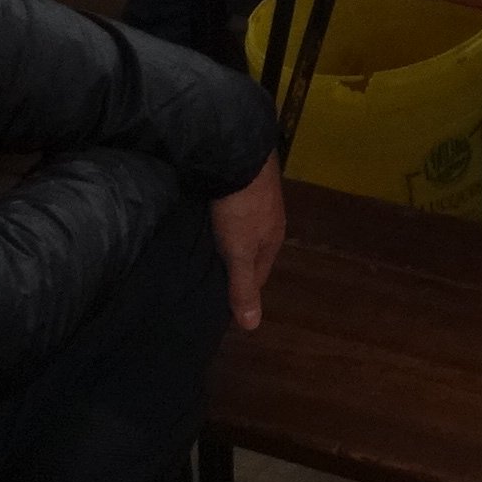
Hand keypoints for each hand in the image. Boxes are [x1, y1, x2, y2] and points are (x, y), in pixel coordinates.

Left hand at [211, 158, 286, 330]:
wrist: (238, 154)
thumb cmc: (240, 209)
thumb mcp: (239, 253)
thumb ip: (243, 287)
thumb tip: (252, 327)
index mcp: (273, 240)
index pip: (260, 275)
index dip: (244, 289)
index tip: (224, 300)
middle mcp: (271, 220)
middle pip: (254, 251)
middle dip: (237, 264)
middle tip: (211, 275)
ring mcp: (259, 198)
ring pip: (245, 229)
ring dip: (231, 240)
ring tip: (208, 250)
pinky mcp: (245, 182)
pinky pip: (236, 209)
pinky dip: (225, 219)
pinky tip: (212, 220)